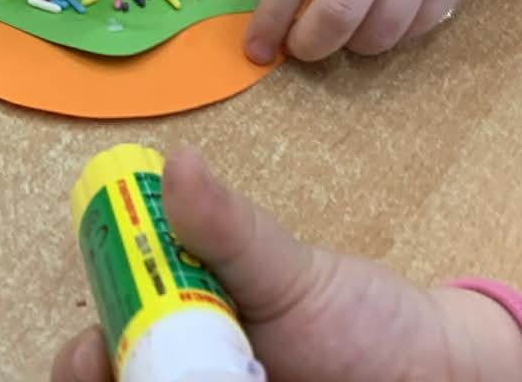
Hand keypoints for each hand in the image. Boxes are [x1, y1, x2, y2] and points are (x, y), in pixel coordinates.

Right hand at [50, 147, 521, 381]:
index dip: (87, 357)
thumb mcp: (292, 271)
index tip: (91, 355)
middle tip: (130, 380)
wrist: (434, 374)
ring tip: (229, 380)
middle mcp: (191, 375)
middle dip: (107, 381)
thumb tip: (174, 161)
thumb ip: (229, 229)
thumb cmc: (362, 318)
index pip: (108, 349)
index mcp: (182, 332)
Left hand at [245, 0, 515, 62]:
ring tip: (347, 29)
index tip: (258, 46)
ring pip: (382, 30)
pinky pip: (419, 25)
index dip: (272, 16)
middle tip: (302, 49)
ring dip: (354, 44)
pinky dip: (395, 32)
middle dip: (311, 44)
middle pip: (339, 9)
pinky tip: (386, 11)